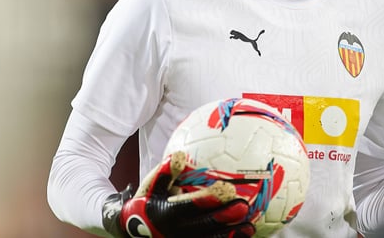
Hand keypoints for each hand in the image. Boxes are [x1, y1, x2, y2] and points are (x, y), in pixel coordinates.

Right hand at [102, 151, 254, 237]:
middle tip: (243, 206)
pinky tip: (245, 235)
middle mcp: (176, 231)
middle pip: (204, 224)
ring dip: (231, 234)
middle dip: (224, 217)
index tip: (227, 189)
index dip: (208, 199)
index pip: (190, 206)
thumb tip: (179, 154)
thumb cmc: (148, 201)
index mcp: (167, 213)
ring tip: (249, 226)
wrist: (133, 231)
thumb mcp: (151, 186)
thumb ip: (165, 172)